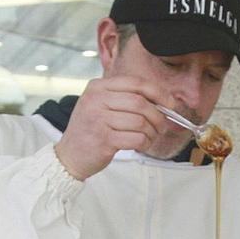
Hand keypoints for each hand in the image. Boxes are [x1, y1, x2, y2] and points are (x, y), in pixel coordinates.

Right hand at [54, 76, 168, 179]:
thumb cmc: (91, 131)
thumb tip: (163, 101)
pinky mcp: (104, 140)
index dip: (158, 92)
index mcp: (97, 87)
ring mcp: (98, 119)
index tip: (170, 103)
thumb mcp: (101, 105)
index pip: (135, 83)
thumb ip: (126, 99)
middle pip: (140, 103)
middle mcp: (96, 100)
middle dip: (158, 116)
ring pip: (140, 122)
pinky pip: (136, 138)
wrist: (69, 155)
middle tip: (161, 126)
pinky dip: (145, 143)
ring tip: (149, 137)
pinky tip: (141, 145)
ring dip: (152, 132)